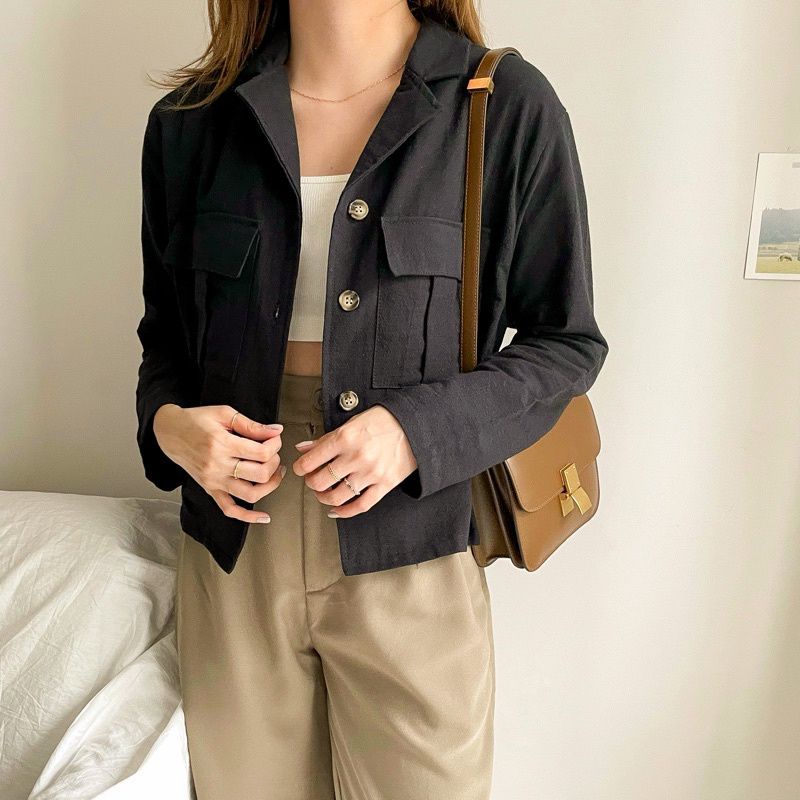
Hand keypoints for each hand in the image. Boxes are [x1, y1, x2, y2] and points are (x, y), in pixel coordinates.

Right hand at [153, 403, 286, 522]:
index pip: (262, 453)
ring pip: (250, 494)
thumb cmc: (196, 421)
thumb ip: (251, 425)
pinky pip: (229, 509)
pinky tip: (263, 516)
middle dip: (275, 463)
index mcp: (222, 444)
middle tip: (274, 453)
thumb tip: (275, 430)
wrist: (170, 432)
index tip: (274, 439)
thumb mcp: (224, 413)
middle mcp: (217, 466)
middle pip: (260, 474)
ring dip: (270, 486)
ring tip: (274, 474)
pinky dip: (248, 517)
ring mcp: (213, 481)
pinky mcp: (210, 489)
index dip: (275, 445)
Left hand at [292, 405, 417, 517]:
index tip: (300, 469)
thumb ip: (326, 438)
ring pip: (336, 497)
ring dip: (324, 498)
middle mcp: (357, 457)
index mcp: (345, 438)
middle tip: (312, 480)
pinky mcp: (385, 484)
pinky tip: (337, 510)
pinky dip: (344, 512)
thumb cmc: (384, 421)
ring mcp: (371, 473)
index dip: (300, 468)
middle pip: (320, 482)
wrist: (414, 425)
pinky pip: (360, 506)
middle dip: (311, 483)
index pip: (310, 461)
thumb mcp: (351, 423)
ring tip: (324, 493)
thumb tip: (304, 448)